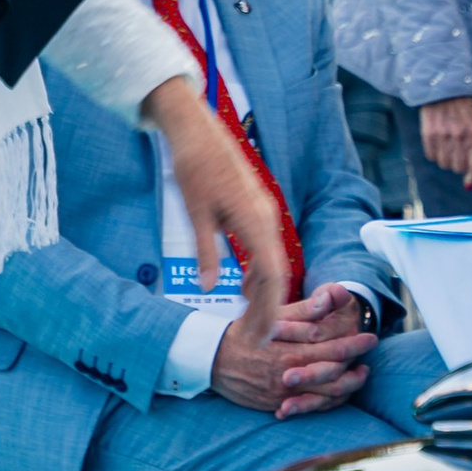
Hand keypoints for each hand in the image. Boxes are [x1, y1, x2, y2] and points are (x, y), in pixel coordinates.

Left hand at [147, 72, 285, 343]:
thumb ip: (206, 252)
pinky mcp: (257, 209)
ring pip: (273, 261)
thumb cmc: (194, 169)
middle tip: (257, 339)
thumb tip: (208, 286)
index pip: (271, 276)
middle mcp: (267, 218)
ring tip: (251, 320)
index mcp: (255, 220)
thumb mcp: (196, 214)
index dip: (268, 309)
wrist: (197, 131)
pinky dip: (260, 272)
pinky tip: (246, 287)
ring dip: (265, 292)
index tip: (260, 335)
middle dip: (269, 308)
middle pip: (277, 273)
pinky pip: (266, 248)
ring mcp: (265, 212)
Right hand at [211, 283, 373, 417]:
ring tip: (360, 375)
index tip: (369, 336)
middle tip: (369, 356)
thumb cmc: (243, 333)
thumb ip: (303, 311)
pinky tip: (338, 393)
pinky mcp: (276, 405)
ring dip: (347, 386)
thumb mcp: (270, 317)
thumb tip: (329, 297)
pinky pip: (309, 407)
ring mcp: (283, 394)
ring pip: (324, 395)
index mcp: (289, 350)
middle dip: (355, 366)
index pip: (329, 349)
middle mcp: (288, 375)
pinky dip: (327, 402)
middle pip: (332, 374)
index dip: (352, 344)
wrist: (210, 360)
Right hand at [418, 93, 471, 180]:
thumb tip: (469, 184)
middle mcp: (460, 136)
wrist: (444, 85)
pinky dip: (434, 152)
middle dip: (458, 164)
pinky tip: (437, 141)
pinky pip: (430, 156)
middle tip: (457, 152)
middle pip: (458, 168)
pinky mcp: (428, 133)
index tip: (468, 180)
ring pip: (444, 164)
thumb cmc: (464, 107)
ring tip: (447, 145)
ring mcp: (443, 134)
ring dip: (445, 158)